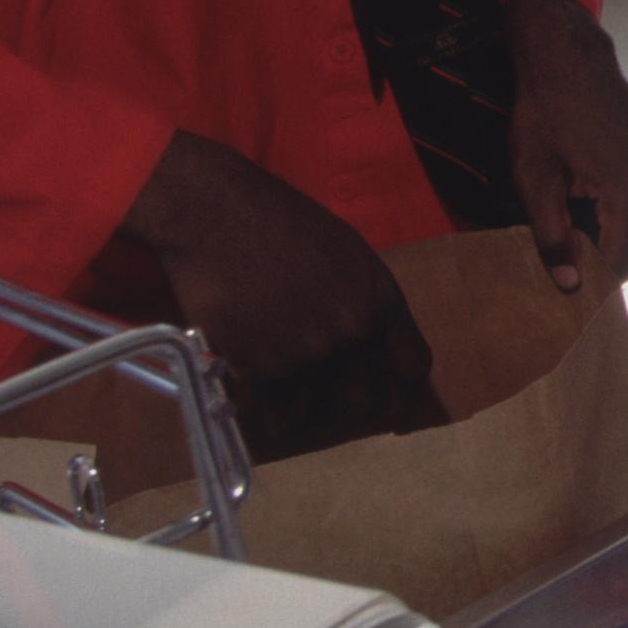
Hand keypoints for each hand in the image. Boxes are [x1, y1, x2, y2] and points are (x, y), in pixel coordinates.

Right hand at [119, 131, 445, 459]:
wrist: (215, 215)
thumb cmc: (278, 221)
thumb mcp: (346, 252)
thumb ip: (363, 301)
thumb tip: (367, 343)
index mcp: (380, 299)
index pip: (413, 365)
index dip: (405, 394)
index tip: (395, 412)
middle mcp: (351, 332)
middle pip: (363, 399)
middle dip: (344, 400)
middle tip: (323, 394)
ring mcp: (306, 353)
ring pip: (311, 409)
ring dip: (296, 403)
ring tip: (276, 379)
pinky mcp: (260, 368)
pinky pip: (268, 408)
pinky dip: (259, 403)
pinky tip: (250, 385)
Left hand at [507, 0, 627, 291]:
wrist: (569, 58)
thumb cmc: (545, 114)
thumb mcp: (535, 180)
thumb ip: (552, 237)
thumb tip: (567, 287)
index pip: (620, 265)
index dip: (591, 280)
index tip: (564, 279)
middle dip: (599, 252)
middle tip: (562, 238)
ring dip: (610, 227)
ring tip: (575, 202)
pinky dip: (622, 205)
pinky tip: (593, 184)